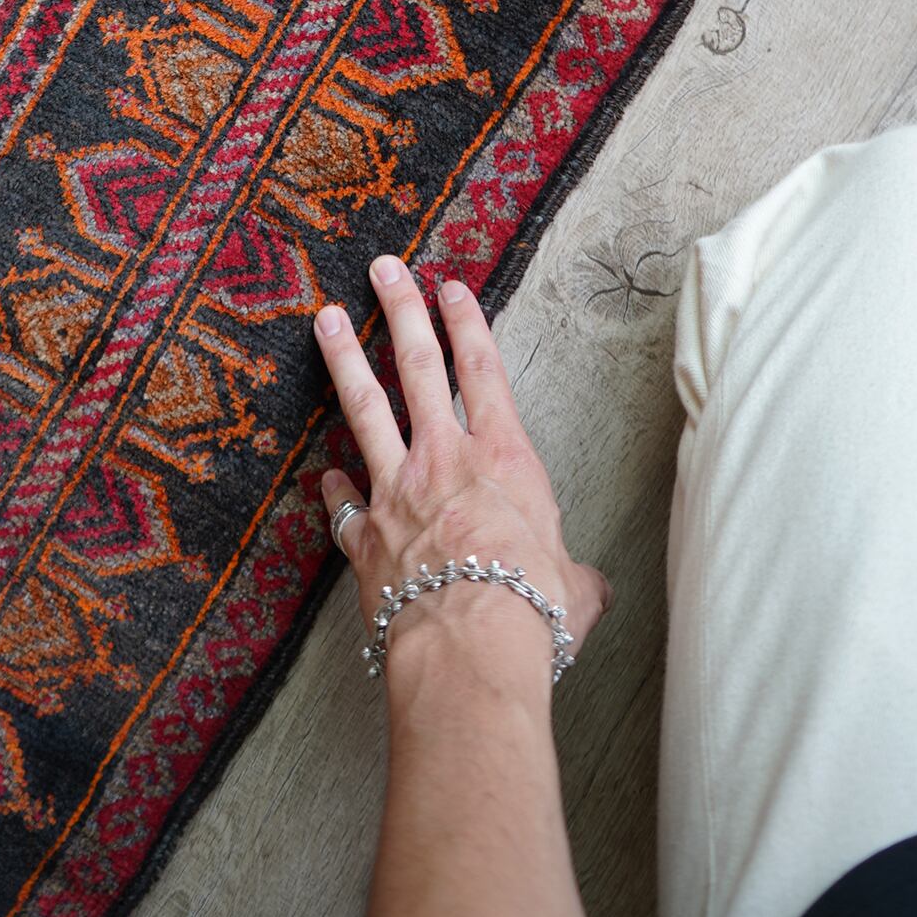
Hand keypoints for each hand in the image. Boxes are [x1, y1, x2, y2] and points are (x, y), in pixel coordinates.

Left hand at [316, 257, 610, 681]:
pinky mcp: (365, 535)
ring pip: (365, 408)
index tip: (449, 286)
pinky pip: (343, 504)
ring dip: (344, 359)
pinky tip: (327, 473)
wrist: (468, 647)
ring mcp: (396, 492)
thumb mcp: (573, 587)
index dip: (465, 324)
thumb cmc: (531, 612)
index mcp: (503, 459)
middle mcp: (444, 460)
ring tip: (327, 318)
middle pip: (418, 367)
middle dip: (400, 311)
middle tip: (384, 269)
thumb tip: (590, 590)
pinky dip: (335, 487)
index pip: (483, 371)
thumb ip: (575, 575)